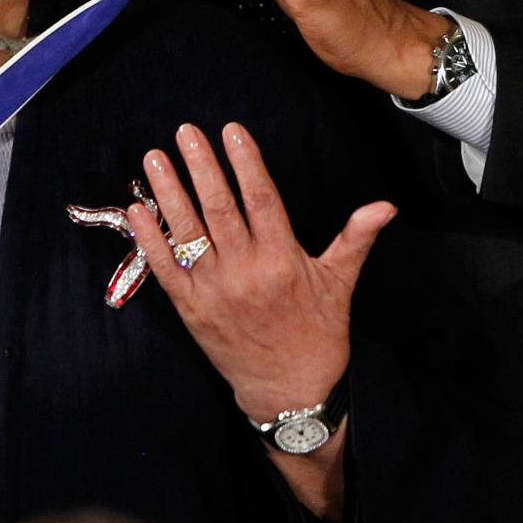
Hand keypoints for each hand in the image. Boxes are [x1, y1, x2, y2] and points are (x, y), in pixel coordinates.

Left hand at [129, 122, 393, 521]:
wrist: (292, 392)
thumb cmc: (318, 332)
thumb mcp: (340, 282)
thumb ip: (356, 238)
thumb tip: (386, 205)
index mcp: (283, 259)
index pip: (262, 199)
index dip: (246, 163)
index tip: (232, 130)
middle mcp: (246, 271)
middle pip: (219, 208)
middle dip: (201, 166)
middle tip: (186, 131)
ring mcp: (215, 291)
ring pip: (188, 232)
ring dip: (170, 192)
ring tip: (156, 156)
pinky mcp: (192, 310)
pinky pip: (165, 270)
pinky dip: (150, 240)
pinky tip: (137, 210)